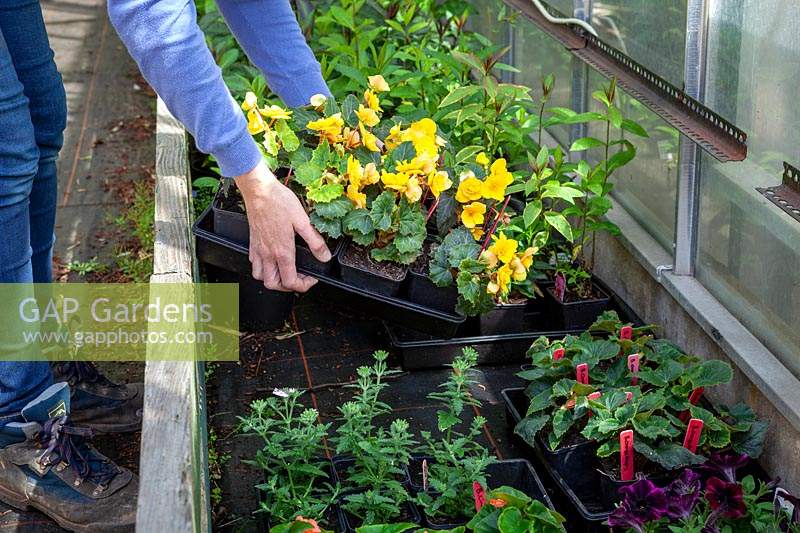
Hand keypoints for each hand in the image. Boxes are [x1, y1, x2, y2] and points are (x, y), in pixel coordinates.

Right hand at [234, 161, 330, 291]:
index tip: (311, 278)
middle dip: (287, 287)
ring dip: (272, 279)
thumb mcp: (303, 220)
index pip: (290, 281)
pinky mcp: (253, 242)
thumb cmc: (279, 201)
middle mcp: (268, 254)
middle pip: (273, 285)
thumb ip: (314, 241)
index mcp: (282, 251)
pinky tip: (272, 259)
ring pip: (260, 277)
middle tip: (299, 278)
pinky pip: (254, 263)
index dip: (304, 285)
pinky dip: (262, 268)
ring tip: (284, 272)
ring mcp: (258, 249)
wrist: (259, 190)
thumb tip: (325, 256)